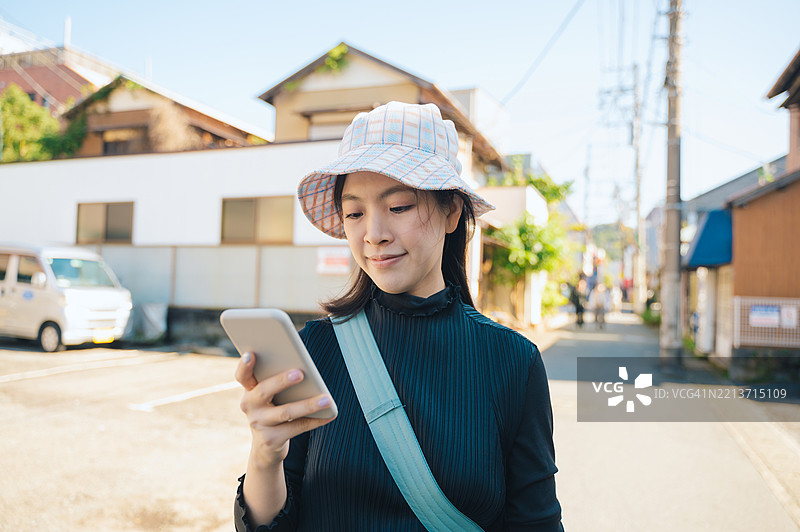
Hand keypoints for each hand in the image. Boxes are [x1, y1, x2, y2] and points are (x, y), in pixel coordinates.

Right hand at [235, 351, 336, 468]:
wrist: (265, 447)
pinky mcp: (271, 439)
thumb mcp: (269, 396)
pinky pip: (297, 427)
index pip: (242, 376)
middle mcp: (249, 406)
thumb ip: (276, 381)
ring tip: (326, 399)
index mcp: (249, 390)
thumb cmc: (272, 410)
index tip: (251, 353)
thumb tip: (303, 368)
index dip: (244, 365)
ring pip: (285, 412)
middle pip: (264, 391)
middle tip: (300, 373)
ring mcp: (259, 424)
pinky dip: (315, 420)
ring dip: (308, 404)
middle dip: (282, 381)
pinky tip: (328, 415)